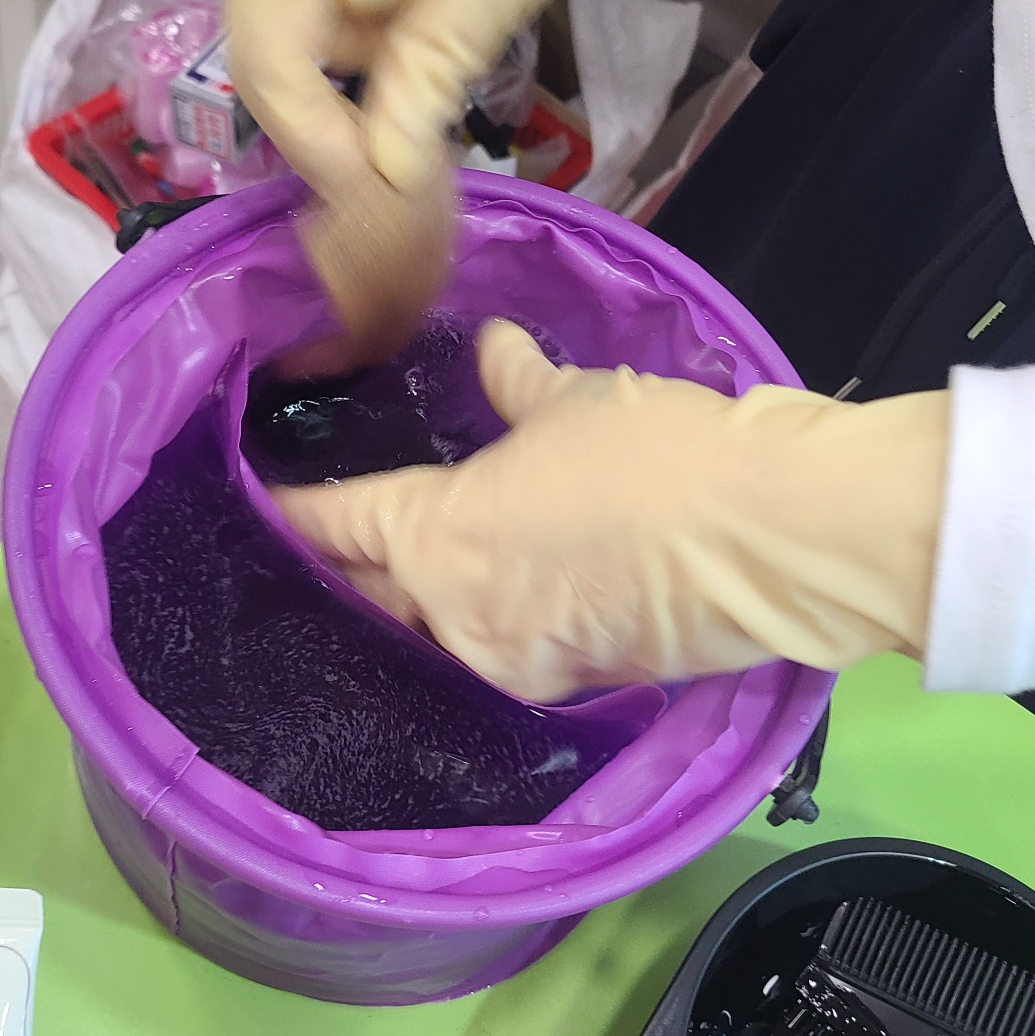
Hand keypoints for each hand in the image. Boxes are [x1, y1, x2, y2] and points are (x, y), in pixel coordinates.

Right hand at [225, 0, 696, 361]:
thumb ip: (428, 71)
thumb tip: (381, 174)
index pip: (266, 51)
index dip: (310, 137)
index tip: (373, 195)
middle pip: (266, 53)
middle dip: (320, 131)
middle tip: (385, 194)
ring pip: (301, 45)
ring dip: (348, 105)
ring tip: (406, 159)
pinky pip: (338, 20)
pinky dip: (372, 69)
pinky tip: (416, 98)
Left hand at [275, 321, 948, 699]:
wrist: (772, 535)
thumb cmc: (656, 452)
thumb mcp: (577, 402)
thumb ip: (517, 387)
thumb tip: (495, 349)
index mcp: (435, 536)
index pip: (335, 526)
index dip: (293, 514)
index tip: (263, 506)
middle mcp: (453, 614)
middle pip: (367, 598)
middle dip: (342, 575)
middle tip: (322, 550)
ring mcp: (509, 661)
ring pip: (432, 635)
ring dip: (413, 608)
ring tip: (403, 578)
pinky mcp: (568, 686)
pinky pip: (500, 654)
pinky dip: (487, 626)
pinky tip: (495, 602)